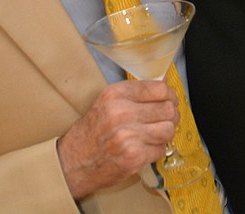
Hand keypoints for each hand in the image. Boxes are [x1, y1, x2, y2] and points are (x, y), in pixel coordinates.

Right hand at [57, 80, 178, 199]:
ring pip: (168, 129)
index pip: (160, 89)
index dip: (170, 95)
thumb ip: (135, 92)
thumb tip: (164, 82)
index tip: (170, 101)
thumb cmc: (93, 132)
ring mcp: (128, 135)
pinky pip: (161, 150)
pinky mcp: (133, 156)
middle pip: (168, 109)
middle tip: (164, 120)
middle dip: (170, 116)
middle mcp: (122, 112)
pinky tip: (143, 149)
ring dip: (164, 134)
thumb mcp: (108, 102)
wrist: (73, 162)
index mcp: (116, 94)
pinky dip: (156, 151)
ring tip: (153, 135)